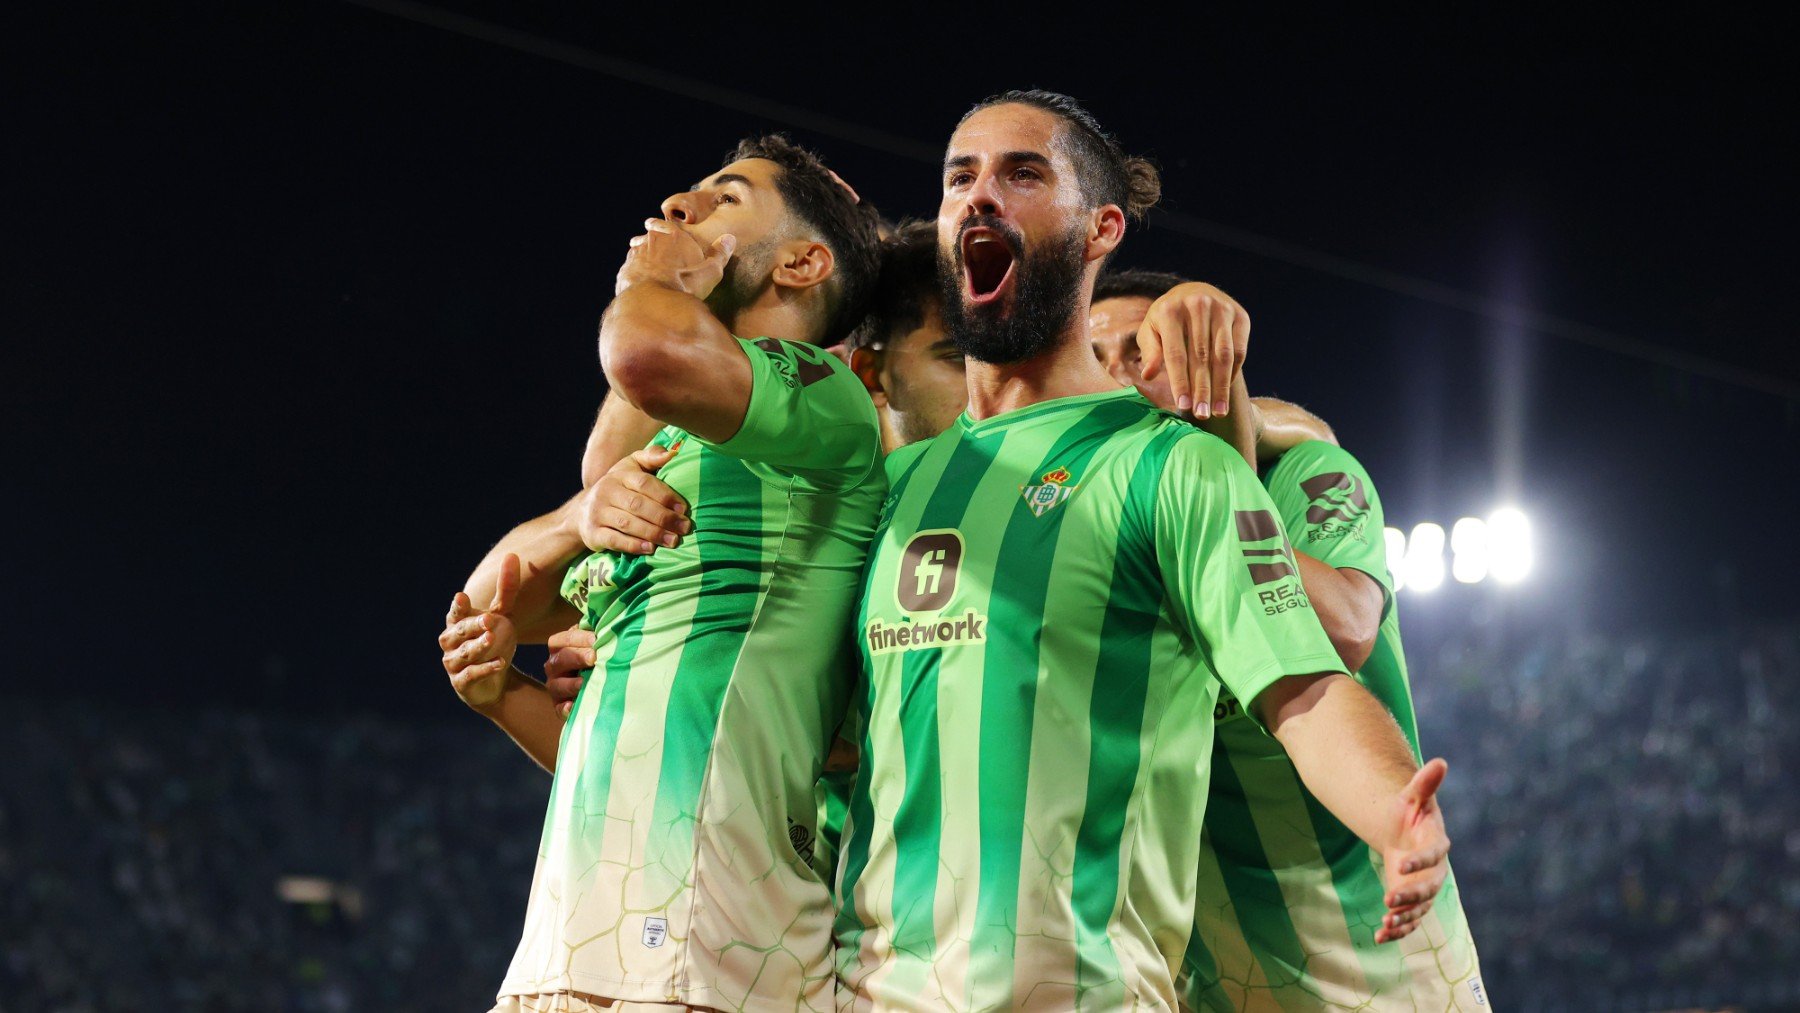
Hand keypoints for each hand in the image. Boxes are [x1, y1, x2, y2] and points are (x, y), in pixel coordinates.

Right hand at [439, 553, 520, 712]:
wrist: (494, 681)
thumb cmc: (494, 641)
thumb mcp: (503, 616)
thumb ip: (506, 590)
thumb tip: (512, 556)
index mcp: (457, 623)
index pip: (455, 613)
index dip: (458, 607)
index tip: (461, 597)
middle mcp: (451, 643)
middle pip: (459, 632)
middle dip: (472, 625)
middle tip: (488, 619)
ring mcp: (454, 664)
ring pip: (464, 653)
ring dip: (477, 646)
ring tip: (491, 638)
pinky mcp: (462, 683)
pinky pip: (471, 675)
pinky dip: (484, 669)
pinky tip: (500, 664)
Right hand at [543, 623, 595, 718]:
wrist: (601, 682)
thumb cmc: (599, 656)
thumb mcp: (596, 642)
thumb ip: (598, 633)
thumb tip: (610, 622)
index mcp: (560, 648)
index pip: (561, 640)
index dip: (577, 639)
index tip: (596, 640)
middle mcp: (554, 666)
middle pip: (559, 660)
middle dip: (576, 657)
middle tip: (593, 657)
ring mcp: (555, 686)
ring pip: (556, 685)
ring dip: (570, 683)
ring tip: (584, 682)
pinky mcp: (560, 706)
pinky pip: (558, 709)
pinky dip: (565, 708)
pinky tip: (572, 706)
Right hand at [575, 444, 690, 553]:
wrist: (582, 512)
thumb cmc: (619, 488)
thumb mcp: (632, 467)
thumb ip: (652, 457)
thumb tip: (673, 453)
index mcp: (620, 475)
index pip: (644, 483)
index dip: (665, 496)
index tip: (683, 509)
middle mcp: (606, 491)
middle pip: (638, 505)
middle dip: (664, 517)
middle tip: (684, 528)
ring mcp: (598, 513)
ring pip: (628, 523)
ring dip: (653, 533)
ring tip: (673, 541)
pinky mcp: (593, 533)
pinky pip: (615, 540)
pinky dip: (633, 545)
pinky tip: (650, 549)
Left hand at [615, 218, 734, 299]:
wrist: (653, 302)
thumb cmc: (685, 285)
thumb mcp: (710, 272)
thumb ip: (720, 254)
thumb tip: (729, 238)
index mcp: (672, 235)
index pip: (667, 225)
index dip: (666, 228)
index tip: (662, 229)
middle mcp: (651, 240)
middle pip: (651, 237)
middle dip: (654, 243)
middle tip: (660, 253)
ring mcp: (635, 255)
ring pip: (638, 251)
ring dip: (643, 257)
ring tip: (651, 269)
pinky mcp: (624, 270)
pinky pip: (630, 268)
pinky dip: (636, 273)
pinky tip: (642, 283)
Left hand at [1135, 282, 1249, 419]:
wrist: (1193, 292)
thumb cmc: (1166, 320)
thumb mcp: (1151, 330)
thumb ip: (1150, 351)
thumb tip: (1148, 375)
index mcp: (1170, 311)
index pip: (1176, 354)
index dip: (1180, 382)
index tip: (1183, 406)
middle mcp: (1198, 305)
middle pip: (1201, 357)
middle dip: (1202, 389)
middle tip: (1202, 415)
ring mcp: (1222, 308)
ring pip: (1223, 355)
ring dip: (1221, 386)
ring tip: (1218, 411)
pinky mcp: (1240, 315)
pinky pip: (1239, 350)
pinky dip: (1232, 373)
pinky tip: (1224, 391)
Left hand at [1376, 757, 1451, 942]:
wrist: (1407, 836)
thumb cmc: (1410, 814)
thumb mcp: (1412, 798)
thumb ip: (1424, 784)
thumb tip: (1440, 761)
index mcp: (1437, 845)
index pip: (1434, 855)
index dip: (1420, 860)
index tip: (1400, 864)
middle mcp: (1435, 872)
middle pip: (1429, 889)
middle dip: (1411, 897)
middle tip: (1389, 901)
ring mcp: (1425, 890)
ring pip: (1419, 909)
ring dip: (1404, 918)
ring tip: (1385, 924)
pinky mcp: (1413, 903)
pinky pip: (1409, 921)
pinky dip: (1397, 931)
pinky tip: (1378, 938)